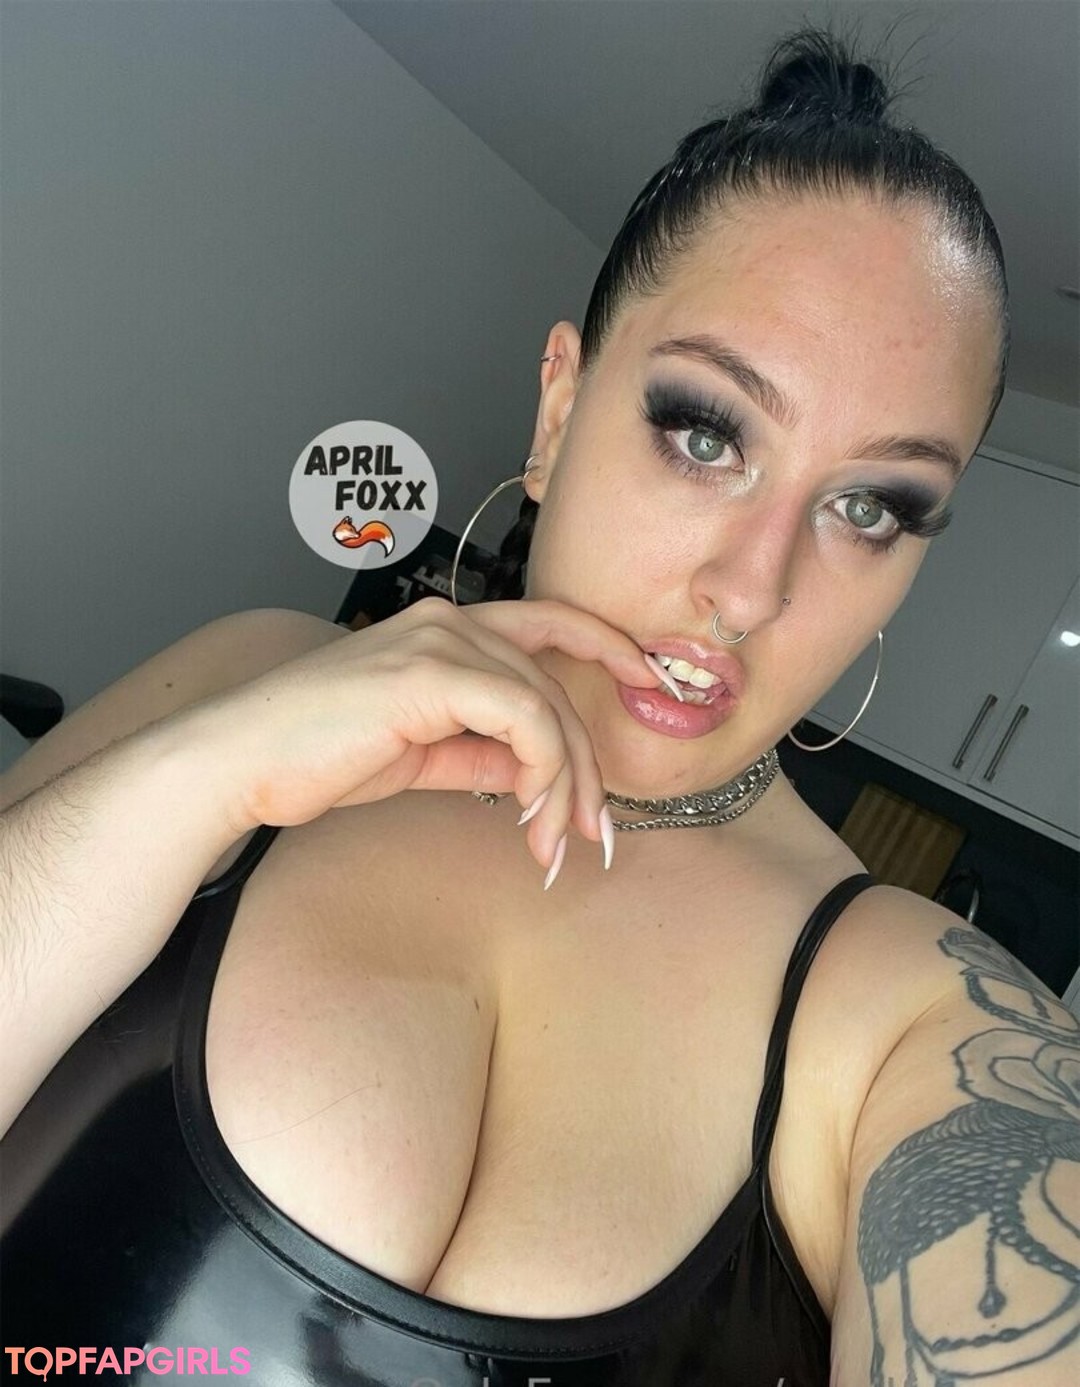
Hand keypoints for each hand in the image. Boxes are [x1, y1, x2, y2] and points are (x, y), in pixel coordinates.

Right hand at [172, 597, 676, 879]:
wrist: (243, 761)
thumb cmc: (317, 754)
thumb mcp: (422, 752)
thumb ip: (481, 750)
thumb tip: (534, 773)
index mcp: (444, 630)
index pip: (549, 625)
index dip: (608, 645)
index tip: (650, 684)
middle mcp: (449, 621)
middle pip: (555, 684)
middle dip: (585, 766)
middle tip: (593, 833)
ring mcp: (440, 640)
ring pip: (547, 705)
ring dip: (565, 785)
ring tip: (555, 845)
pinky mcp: (431, 672)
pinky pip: (524, 717)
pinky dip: (543, 769)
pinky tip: (530, 817)